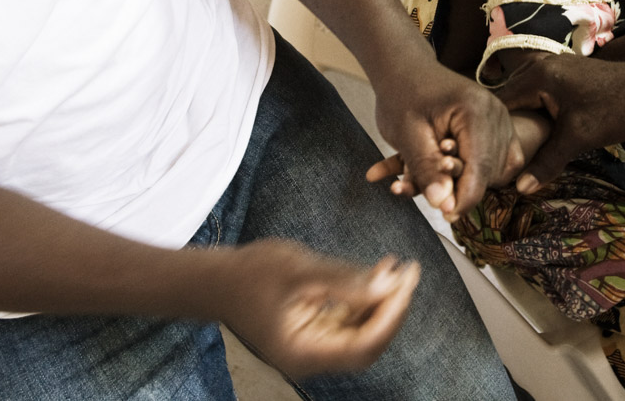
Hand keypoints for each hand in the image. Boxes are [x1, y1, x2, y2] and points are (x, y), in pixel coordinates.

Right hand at [218, 240, 419, 380]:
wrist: (215, 279)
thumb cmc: (250, 273)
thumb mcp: (300, 271)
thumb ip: (346, 281)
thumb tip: (390, 286)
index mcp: (305, 353)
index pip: (364, 344)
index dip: (391, 314)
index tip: (407, 281)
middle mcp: (311, 356)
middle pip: (368, 343)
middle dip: (392, 309)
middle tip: (410, 273)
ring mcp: (312, 344)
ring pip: (361, 331)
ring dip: (383, 301)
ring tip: (398, 267)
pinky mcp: (313, 328)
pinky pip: (348, 319)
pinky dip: (366, 297)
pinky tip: (378, 270)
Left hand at [370, 60, 513, 218]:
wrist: (404, 69)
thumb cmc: (401, 96)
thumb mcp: (406, 134)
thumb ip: (426, 169)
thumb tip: (443, 205)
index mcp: (476, 111)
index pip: (481, 168)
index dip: (465, 198)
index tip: (446, 217)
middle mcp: (496, 113)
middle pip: (491, 170)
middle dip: (464, 188)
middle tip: (433, 195)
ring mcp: (500, 119)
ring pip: (498, 167)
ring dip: (469, 180)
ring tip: (436, 179)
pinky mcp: (496, 126)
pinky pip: (498, 159)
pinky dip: (477, 171)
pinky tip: (452, 171)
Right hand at [496, 54, 624, 192]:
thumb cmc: (613, 110)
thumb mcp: (578, 138)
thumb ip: (547, 162)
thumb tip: (520, 188)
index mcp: (536, 75)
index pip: (499, 103)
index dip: (492, 130)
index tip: (487, 153)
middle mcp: (538, 64)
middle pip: (508, 98)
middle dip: (503, 125)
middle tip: (497, 153)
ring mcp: (551, 66)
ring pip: (522, 95)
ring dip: (519, 118)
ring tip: (513, 145)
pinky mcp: (562, 72)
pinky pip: (536, 92)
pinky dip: (532, 109)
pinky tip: (535, 131)